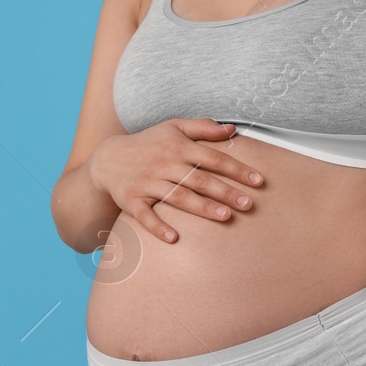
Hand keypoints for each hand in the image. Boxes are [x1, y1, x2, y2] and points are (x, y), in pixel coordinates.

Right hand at [88, 119, 263, 244]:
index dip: (237, 169)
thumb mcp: (173, 128)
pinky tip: (174, 238)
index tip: (259, 181)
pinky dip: (158, 227)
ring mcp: (147, 183)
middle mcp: (164, 164)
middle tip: (249, 204)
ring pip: (179, 197)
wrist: (107, 158)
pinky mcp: (131, 200)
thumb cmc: (148, 143)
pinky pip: (145, 216)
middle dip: (226, 192)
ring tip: (226, 217)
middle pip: (200, 180)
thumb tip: (232, 129)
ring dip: (202, 208)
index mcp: (178, 146)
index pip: (213, 158)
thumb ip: (203, 128)